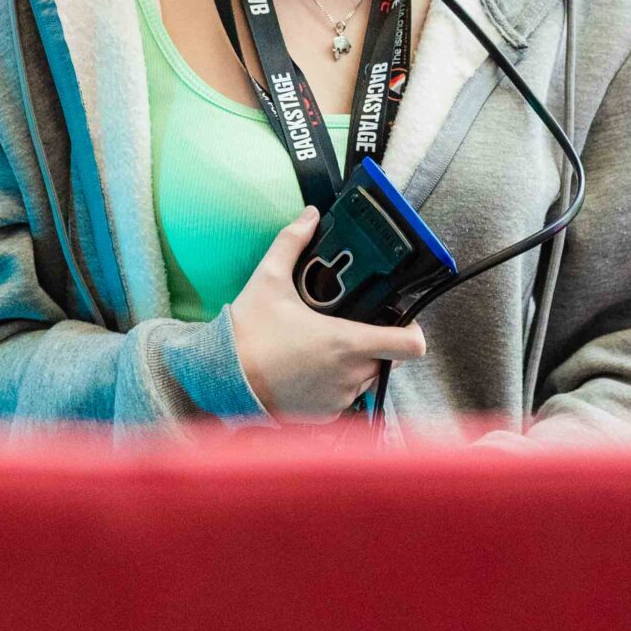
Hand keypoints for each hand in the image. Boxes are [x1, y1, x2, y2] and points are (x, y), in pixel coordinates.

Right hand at [227, 208, 426, 420]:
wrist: (220, 379)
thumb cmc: (247, 333)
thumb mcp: (268, 279)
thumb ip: (292, 242)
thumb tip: (310, 215)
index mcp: (347, 342)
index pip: (410, 345)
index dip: (411, 330)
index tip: (399, 320)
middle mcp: (350, 375)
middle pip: (386, 358)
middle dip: (373, 343)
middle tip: (349, 325)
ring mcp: (338, 399)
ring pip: (365, 378)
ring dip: (355, 365)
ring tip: (324, 347)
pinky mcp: (325, 415)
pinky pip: (344, 398)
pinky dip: (335, 385)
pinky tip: (311, 369)